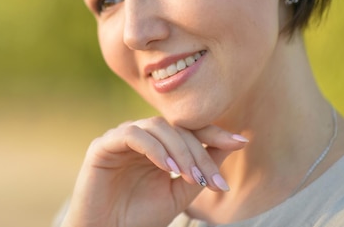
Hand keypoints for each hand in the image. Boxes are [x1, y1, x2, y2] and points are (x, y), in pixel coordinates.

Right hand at [59, 116, 247, 226]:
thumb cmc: (140, 217)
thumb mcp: (180, 193)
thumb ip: (201, 169)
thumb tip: (233, 144)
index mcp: (157, 145)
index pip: (187, 129)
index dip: (214, 132)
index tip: (241, 142)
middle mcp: (139, 136)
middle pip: (176, 128)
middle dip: (199, 152)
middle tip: (213, 180)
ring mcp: (120, 138)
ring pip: (156, 127)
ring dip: (180, 150)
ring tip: (191, 177)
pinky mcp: (103, 145)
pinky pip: (132, 135)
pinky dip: (154, 148)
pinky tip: (168, 168)